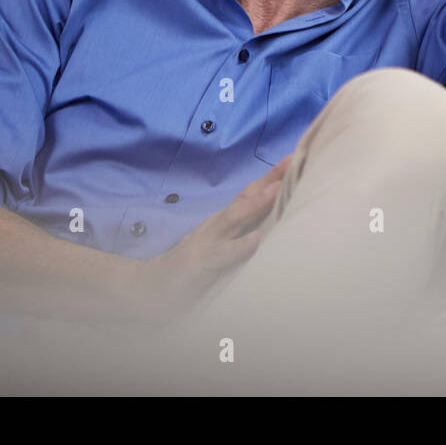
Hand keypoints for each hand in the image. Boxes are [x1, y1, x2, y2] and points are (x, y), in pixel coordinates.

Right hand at [125, 156, 287, 324]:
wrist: (151, 287)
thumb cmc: (193, 267)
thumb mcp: (219, 246)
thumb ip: (241, 233)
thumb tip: (270, 224)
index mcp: (224, 222)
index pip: (250, 194)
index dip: (272, 176)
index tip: (294, 157)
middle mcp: (218, 225)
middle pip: (247, 197)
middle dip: (270, 178)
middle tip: (294, 160)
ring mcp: (209, 241)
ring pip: (236, 218)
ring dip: (257, 202)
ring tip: (278, 189)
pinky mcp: (203, 263)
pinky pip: (225, 253)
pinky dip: (242, 246)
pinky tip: (258, 239)